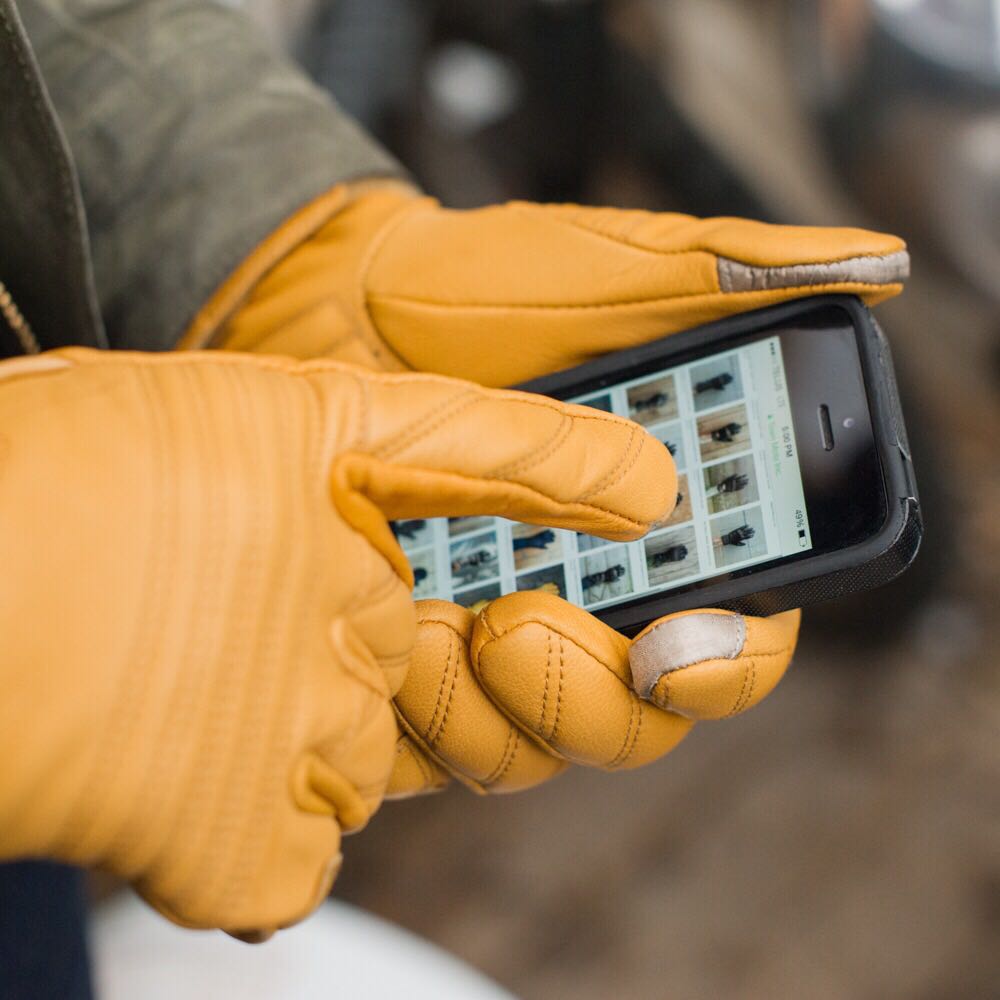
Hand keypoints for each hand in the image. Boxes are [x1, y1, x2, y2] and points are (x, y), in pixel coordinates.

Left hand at [188, 183, 904, 794]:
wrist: (339, 309)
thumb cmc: (478, 289)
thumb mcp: (606, 269)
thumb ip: (735, 276)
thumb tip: (872, 268)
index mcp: (665, 527)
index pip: (739, 631)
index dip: (730, 658)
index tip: (677, 637)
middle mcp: (597, 599)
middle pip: (641, 716)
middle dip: (592, 695)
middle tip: (515, 622)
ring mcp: (508, 636)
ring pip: (539, 746)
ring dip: (500, 706)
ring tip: (438, 621)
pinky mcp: (424, 659)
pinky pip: (442, 739)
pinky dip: (425, 712)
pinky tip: (392, 635)